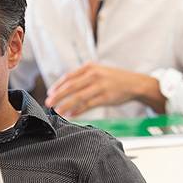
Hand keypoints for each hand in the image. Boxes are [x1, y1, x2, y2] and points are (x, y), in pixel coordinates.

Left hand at [45, 63, 163, 116]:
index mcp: (90, 67)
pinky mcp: (105, 98)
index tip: (50, 93)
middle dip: (58, 96)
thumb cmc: (114, 79)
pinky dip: (78, 110)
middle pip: (71, 87)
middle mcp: (94, 75)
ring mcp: (100, 86)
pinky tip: (71, 114)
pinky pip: (88, 105)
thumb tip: (64, 88)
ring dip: (66, 105)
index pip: (69, 77)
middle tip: (48, 103)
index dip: (58, 86)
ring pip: (78, 97)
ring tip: (57, 111)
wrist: (134, 83)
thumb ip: (83, 77)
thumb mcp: (98, 71)